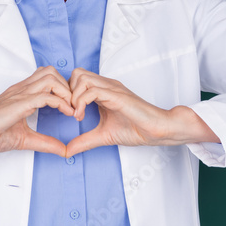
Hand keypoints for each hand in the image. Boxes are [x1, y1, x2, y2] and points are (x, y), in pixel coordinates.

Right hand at [0, 66, 72, 157]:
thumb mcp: (25, 139)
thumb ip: (44, 142)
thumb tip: (63, 150)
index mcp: (21, 93)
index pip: (47, 76)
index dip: (63, 88)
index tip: (71, 107)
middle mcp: (21, 89)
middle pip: (52, 71)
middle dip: (68, 87)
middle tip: (74, 106)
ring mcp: (19, 94)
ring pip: (51, 78)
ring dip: (66, 92)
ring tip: (71, 109)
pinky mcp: (18, 104)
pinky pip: (45, 96)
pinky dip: (60, 103)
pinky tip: (66, 113)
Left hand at [63, 69, 218, 157]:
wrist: (158, 130)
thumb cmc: (136, 129)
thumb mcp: (103, 136)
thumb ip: (84, 141)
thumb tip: (67, 151)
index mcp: (103, 91)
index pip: (76, 79)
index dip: (68, 94)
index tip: (67, 113)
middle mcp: (106, 85)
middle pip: (76, 73)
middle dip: (67, 92)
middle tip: (69, 111)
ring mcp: (112, 88)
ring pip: (81, 78)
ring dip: (73, 97)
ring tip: (76, 115)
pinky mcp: (116, 95)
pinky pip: (91, 90)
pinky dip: (80, 102)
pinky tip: (81, 116)